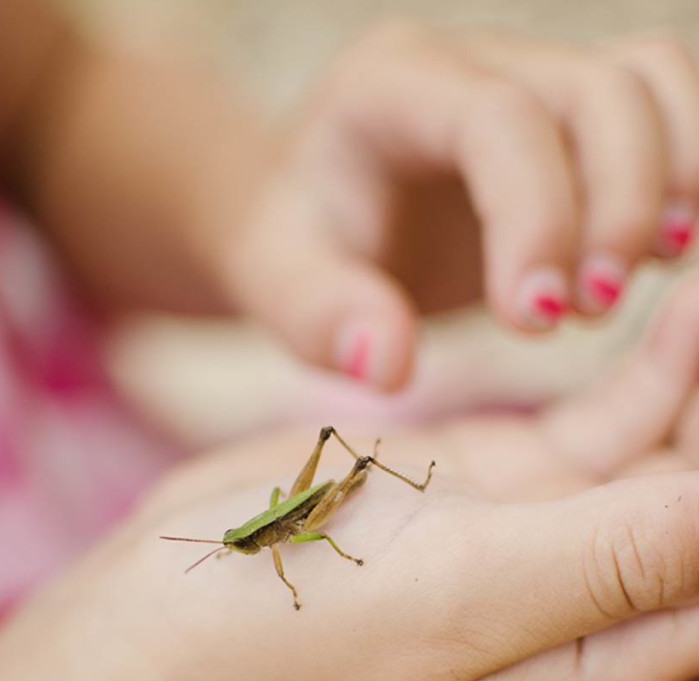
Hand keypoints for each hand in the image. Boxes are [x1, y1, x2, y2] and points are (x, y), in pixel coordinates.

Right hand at [141, 271, 698, 680]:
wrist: (181, 607)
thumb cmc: (308, 624)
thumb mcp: (471, 597)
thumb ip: (621, 556)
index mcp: (599, 664)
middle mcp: (590, 607)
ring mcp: (546, 537)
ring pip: (674, 453)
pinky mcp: (501, 482)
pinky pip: (607, 423)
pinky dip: (655, 369)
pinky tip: (681, 302)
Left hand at [220, 25, 698, 389]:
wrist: (318, 211)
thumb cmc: (300, 246)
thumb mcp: (278, 283)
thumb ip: (320, 316)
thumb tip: (388, 362)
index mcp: (391, 88)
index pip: (497, 120)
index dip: (537, 217)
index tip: (533, 323)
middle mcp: (474, 63)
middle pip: (597, 91)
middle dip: (618, 206)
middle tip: (590, 311)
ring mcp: (532, 77)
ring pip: (650, 83)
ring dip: (673, 182)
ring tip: (643, 275)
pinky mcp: (570, 116)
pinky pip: (660, 110)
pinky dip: (683, 174)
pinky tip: (655, 255)